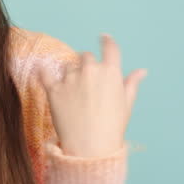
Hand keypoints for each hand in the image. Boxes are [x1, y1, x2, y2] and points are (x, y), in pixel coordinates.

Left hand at [36, 33, 146, 158]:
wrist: (90, 147)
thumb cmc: (112, 127)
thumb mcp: (126, 104)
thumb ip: (131, 84)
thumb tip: (142, 71)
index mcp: (110, 72)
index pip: (109, 48)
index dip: (106, 41)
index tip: (103, 37)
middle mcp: (90, 70)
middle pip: (85, 57)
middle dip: (87, 65)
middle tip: (87, 83)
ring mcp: (70, 79)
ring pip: (67, 66)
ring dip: (69, 73)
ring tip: (73, 93)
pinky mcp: (54, 90)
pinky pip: (44, 74)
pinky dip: (43, 72)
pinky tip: (41, 70)